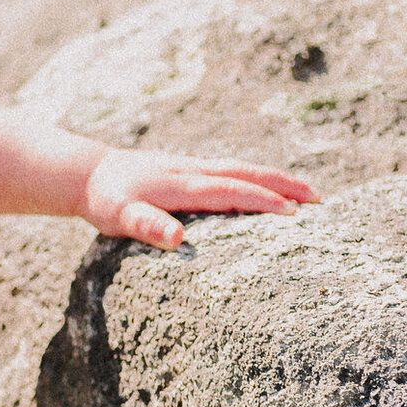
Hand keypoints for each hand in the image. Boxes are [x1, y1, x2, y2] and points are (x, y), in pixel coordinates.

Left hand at [81, 150, 317, 249]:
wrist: (88, 173)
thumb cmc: (105, 200)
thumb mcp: (119, 218)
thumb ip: (147, 226)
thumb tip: (177, 239)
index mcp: (182, 186)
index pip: (231, 191)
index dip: (262, 200)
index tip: (293, 211)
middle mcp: (192, 171)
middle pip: (246, 173)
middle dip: (283, 184)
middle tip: (318, 197)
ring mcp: (191, 168)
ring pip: (241, 169)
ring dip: (273, 178)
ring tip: (304, 191)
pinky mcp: (188, 169)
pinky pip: (230, 170)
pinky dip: (255, 176)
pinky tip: (264, 187)